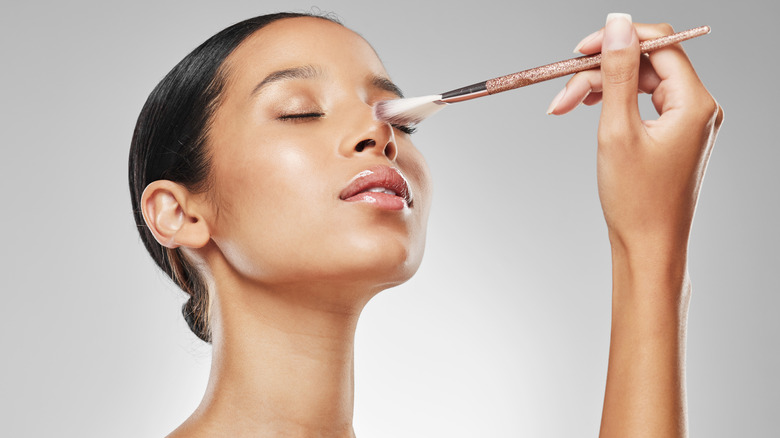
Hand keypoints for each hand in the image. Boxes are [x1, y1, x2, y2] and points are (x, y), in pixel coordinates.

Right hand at [548, 14, 723, 255]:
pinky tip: (590, 111)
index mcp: (695, 103)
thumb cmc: (635, 200)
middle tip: (562, 92)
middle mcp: (698, 108)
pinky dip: (614, 106)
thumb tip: (617, 25)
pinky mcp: (674, 138)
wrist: (648, 249)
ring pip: (640, 85)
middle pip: (645, 66)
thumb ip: (617, 73)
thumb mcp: (617, 130)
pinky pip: (643, 106)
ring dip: (601, 89)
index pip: (660, 44)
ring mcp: (688, 124)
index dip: (618, 40)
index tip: (580, 50)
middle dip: (600, 73)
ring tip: (565, 106)